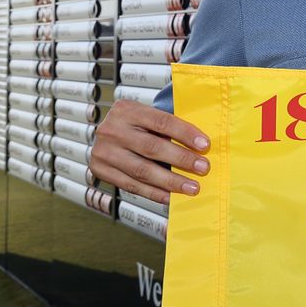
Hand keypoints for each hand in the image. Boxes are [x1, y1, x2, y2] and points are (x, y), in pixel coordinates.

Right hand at [89, 99, 210, 204]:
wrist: (108, 133)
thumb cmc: (136, 124)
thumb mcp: (148, 115)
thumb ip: (170, 126)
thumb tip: (202, 145)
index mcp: (127, 110)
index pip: (162, 122)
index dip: (185, 134)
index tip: (205, 145)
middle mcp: (112, 129)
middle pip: (152, 147)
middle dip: (181, 159)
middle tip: (203, 168)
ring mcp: (103, 151)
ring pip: (142, 170)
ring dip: (170, 181)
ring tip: (191, 187)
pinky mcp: (100, 170)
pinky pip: (131, 185)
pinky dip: (154, 193)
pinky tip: (171, 196)